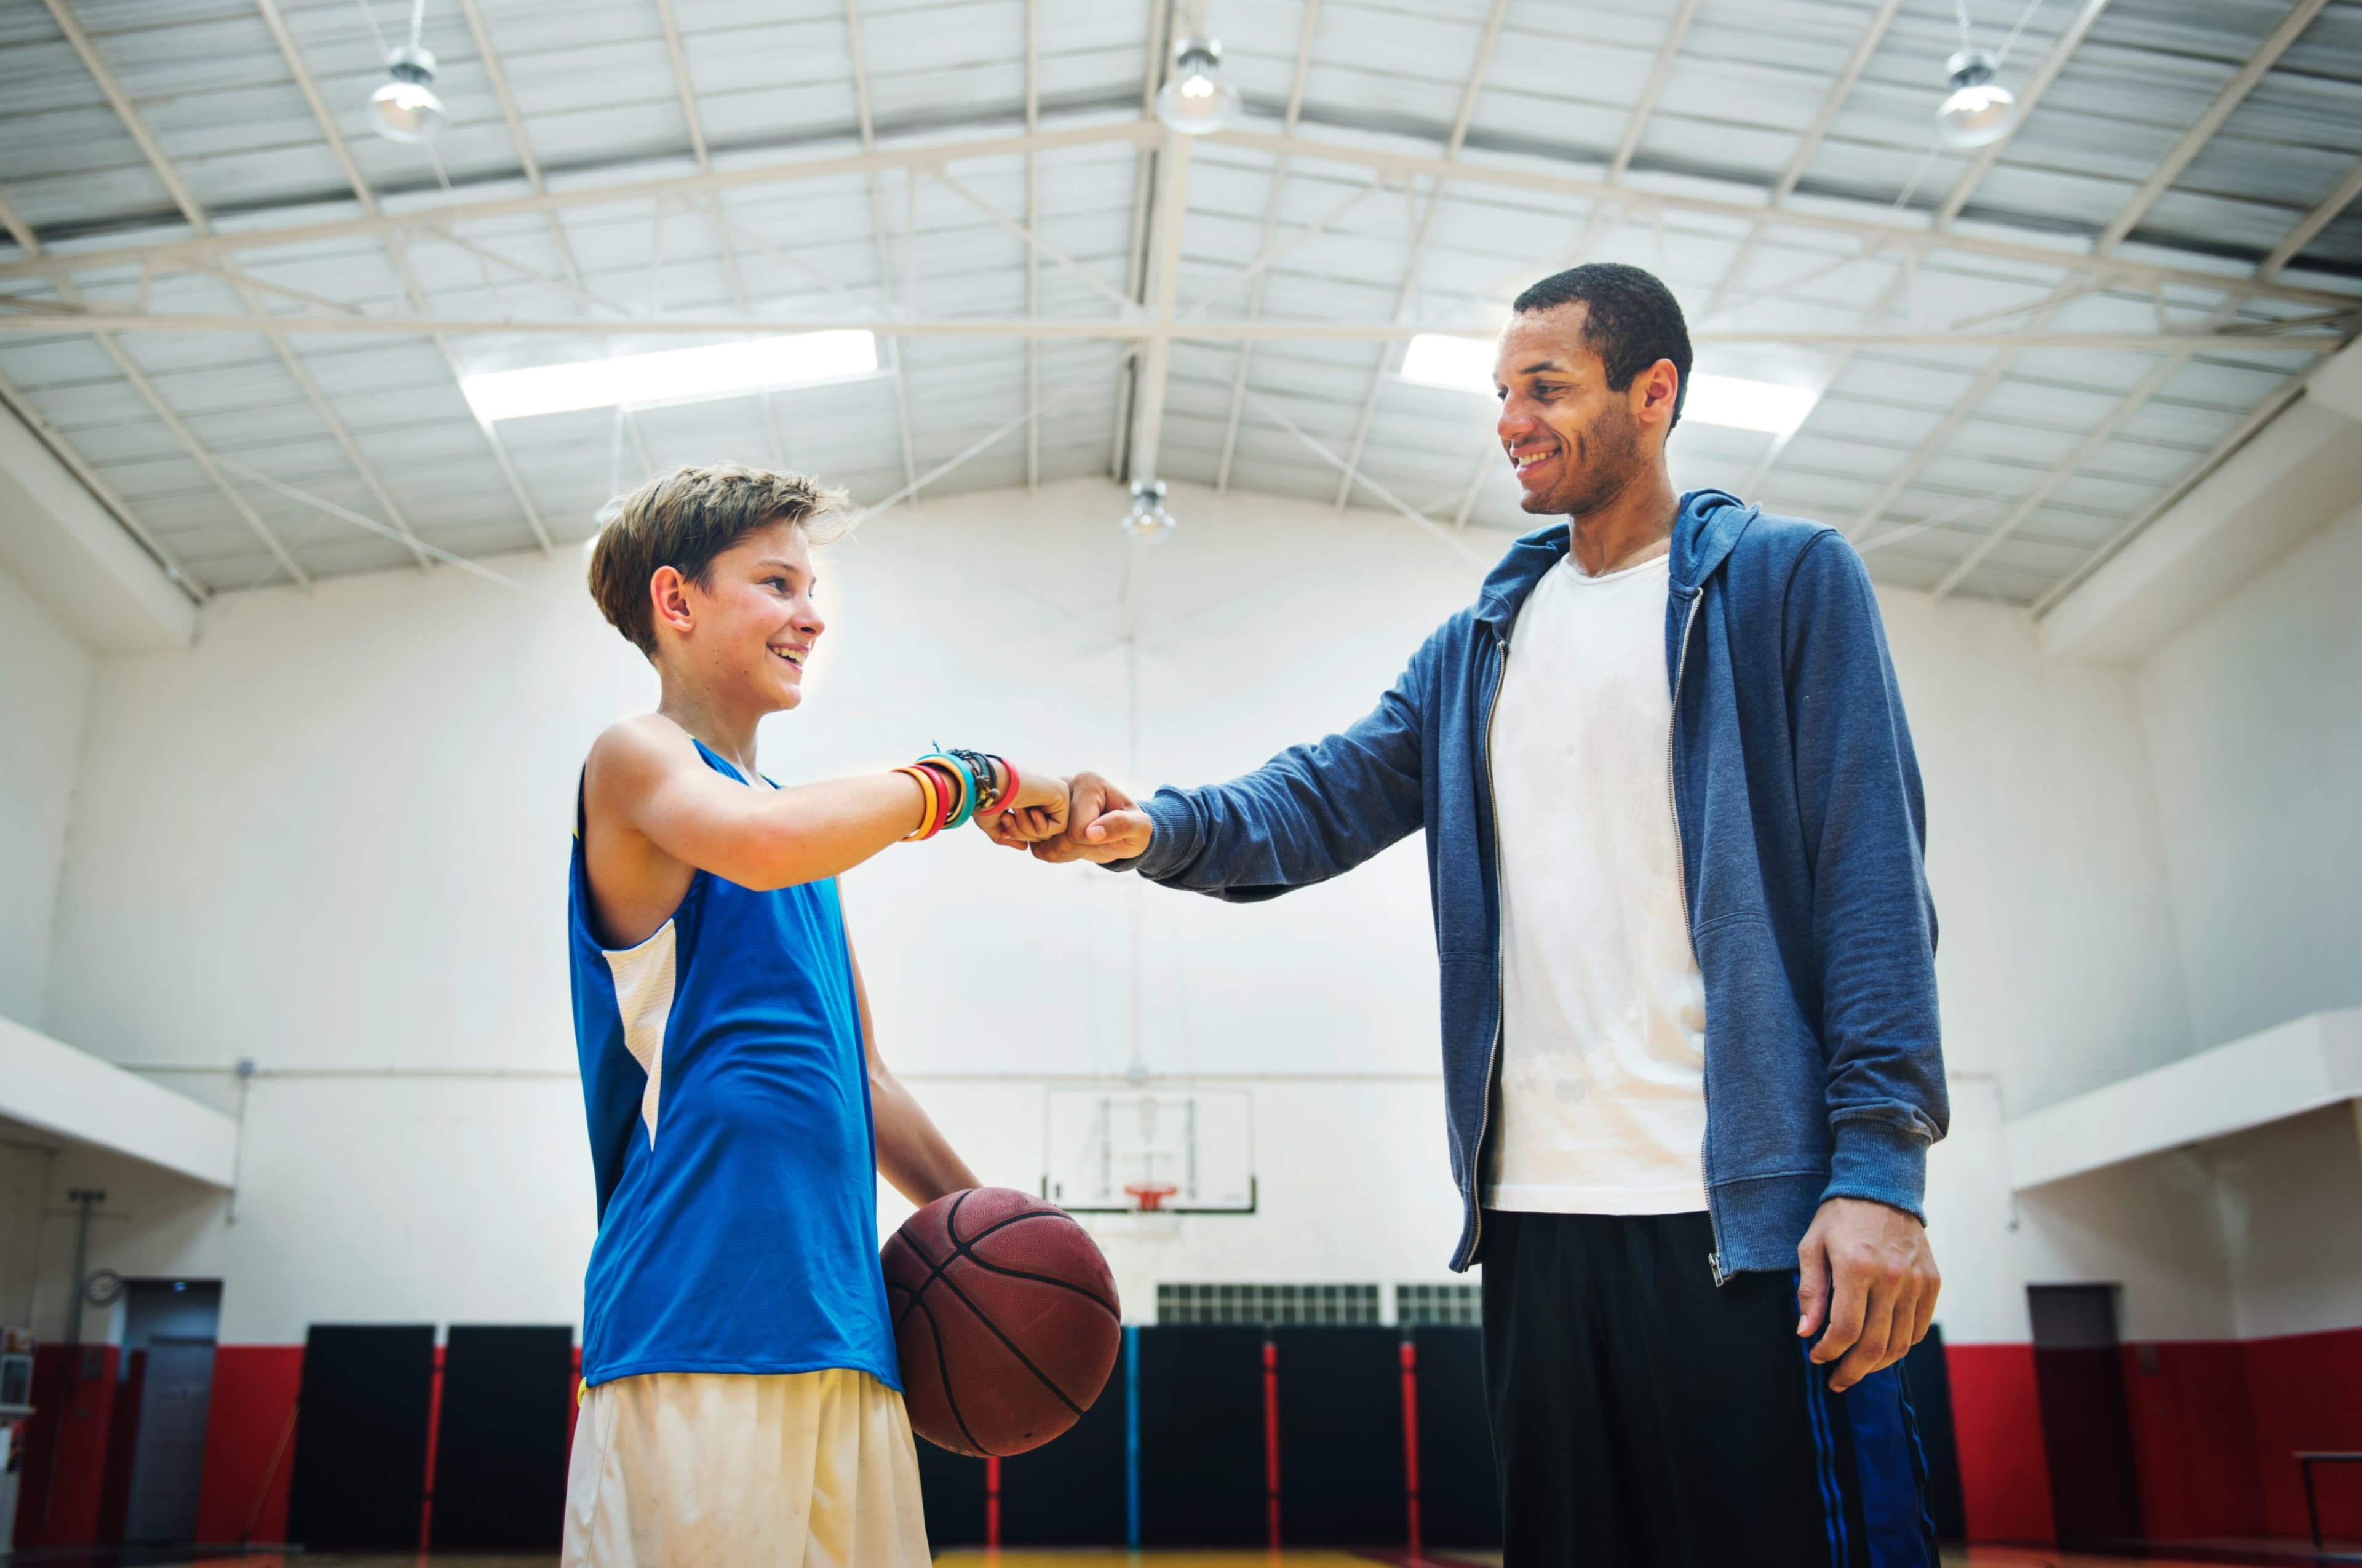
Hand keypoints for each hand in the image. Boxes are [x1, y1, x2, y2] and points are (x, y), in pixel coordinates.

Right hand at [972, 761, 1066, 844]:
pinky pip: (1059, 827)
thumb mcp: (993, 824)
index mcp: (1026, 798)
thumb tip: (1025, 847)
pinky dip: (1041, 826)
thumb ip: (1008, 836)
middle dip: (1021, 833)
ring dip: (1028, 829)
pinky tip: (1031, 810)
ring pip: (1049, 831)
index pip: (1029, 828)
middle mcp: (1041, 795)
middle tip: (1007, 818)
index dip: (1016, 833)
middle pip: (1039, 832)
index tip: (1003, 826)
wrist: (990, 783)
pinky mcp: (1062, 795)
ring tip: (1016, 810)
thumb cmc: (987, 801)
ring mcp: (1052, 794)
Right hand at [1028, 771, 1154, 863]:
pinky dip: (1054, 854)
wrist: (1120, 832)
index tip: (1105, 833)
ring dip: (1065, 852)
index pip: (1077, 828)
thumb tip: (1091, 833)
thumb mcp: (1139, 828)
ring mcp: (1046, 800)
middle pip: (1055, 835)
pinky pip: (1037, 848)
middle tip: (1095, 840)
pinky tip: (1071, 844)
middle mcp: (1062, 785)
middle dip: (1076, 848)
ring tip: (1084, 841)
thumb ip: (1121, 826)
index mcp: (1088, 782)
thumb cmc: (1132, 827)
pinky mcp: (1037, 815)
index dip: (1091, 841)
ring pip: (1041, 842)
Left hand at [1796, 1196, 1939, 1391]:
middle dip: (1852, 1370)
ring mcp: (1916, 1281)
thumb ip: (1810, 1291)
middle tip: (1837, 1380)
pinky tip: (1883, 1347)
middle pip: (1875, 1345)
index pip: (1846, 1330)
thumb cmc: (1840, 1216)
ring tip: (1858, 1368)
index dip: (1829, 1351)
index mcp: (1856, 1267)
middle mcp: (1891, 1277)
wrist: (1882, 1186)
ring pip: (1900, 1343)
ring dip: (1877, 1364)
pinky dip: (1901, 1345)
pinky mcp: (1932, 1281)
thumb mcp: (1812, 1246)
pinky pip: (1919, 1328)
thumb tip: (1806, 1331)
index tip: (1817, 1357)